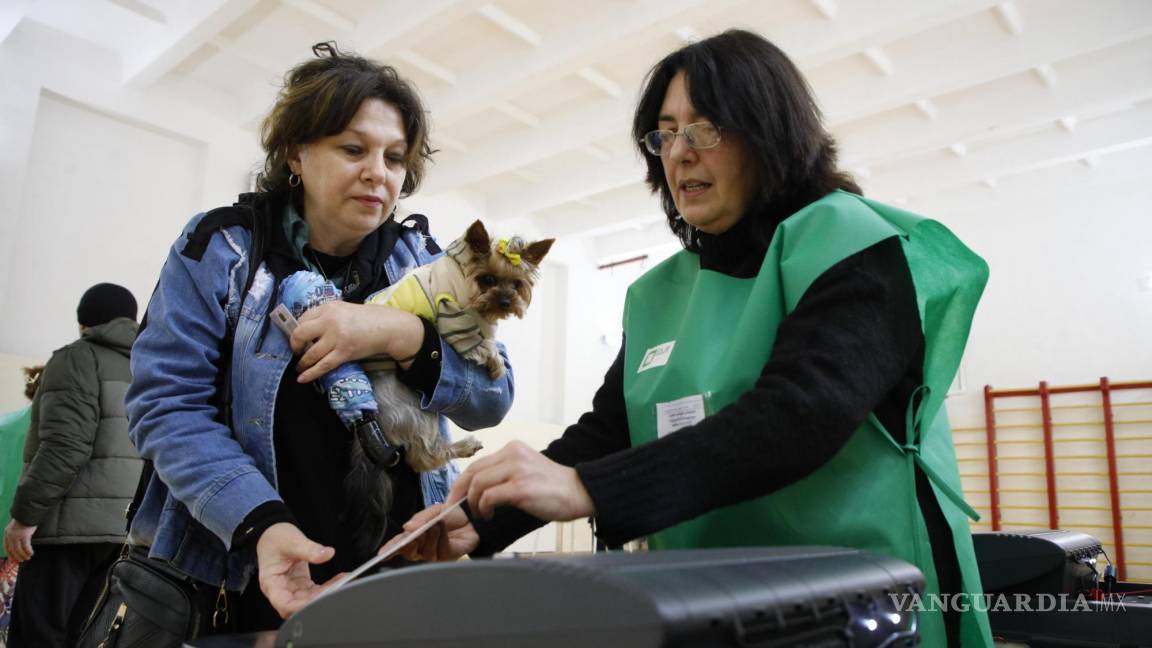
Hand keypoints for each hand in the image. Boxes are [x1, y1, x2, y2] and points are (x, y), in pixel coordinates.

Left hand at [3, 519, 36, 561]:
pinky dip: (28, 551)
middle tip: (22, 560)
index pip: (6, 547)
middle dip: (17, 556)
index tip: (13, 559)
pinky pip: (26, 547)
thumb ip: (14, 534)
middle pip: (12, 549)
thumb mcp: (16, 527)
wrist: (28, 512)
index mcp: (7, 533)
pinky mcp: (24, 535)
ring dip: (23, 555)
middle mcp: (10, 535)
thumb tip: (17, 544)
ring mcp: (17, 535)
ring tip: (28, 558)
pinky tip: (31, 553)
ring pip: (18, 550)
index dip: (10, 554)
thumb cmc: (24, 519)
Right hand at [256, 523, 336, 618]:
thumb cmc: (275, 539)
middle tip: (337, 589)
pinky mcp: (302, 586)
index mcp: (271, 584)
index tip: (319, 600)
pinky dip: (328, 586)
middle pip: (300, 605)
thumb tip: (327, 554)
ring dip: (327, 593)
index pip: (285, 605)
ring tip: (343, 582)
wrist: (273, 535)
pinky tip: (340, 578)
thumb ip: (309, 549)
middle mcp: (281, 590)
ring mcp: (292, 589)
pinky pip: (316, 591)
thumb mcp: (291, 541)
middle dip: (319, 599)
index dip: (302, 607)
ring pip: (311, 600)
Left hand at [291, 301, 423, 382]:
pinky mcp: (344, 352)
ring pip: (311, 353)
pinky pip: (323, 365)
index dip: (297, 331)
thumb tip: (307, 329)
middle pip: (300, 334)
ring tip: (301, 366)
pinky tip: (302, 378)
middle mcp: (330, 321)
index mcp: (328, 308)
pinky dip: (310, 373)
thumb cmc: (365, 318)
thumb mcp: (343, 309)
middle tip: (297, 351)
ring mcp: (337, 337)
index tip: (299, 339)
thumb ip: (326, 316)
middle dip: (295, 346)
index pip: (303, 319)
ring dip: (302, 362)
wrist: (387, 327)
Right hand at [397, 503, 477, 561]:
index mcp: (415, 537)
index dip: (390, 550)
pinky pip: (440, 550)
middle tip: (411, 534)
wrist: (471, 515)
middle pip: (409, 552)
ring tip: (435, 524)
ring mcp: (435, 554)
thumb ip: (420, 518)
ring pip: (425, 552)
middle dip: (408, 544)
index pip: (399, 545)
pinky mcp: (448, 556)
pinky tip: (442, 528)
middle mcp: (422, 548)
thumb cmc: (450, 514)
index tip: (381, 554)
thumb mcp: (433, 511)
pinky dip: (440, 538)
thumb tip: (407, 527)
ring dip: (429, 536)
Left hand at [450, 441, 594, 521]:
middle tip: (456, 508)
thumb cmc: (553, 487)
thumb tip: (478, 488)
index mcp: (513, 449)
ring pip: (478, 484)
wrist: (579, 492)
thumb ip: (504, 472)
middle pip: (473, 472)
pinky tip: (489, 515)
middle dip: (460, 492)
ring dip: (474, 503)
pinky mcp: (521, 488)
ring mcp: (517, 470)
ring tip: (481, 513)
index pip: (478, 463)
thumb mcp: (526, 469)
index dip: (462, 482)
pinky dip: (484, 508)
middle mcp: (513, 454)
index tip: (456, 497)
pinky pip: (489, 497)